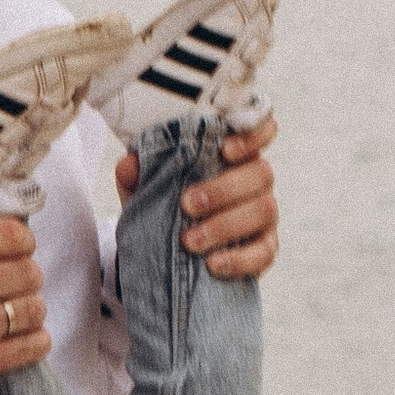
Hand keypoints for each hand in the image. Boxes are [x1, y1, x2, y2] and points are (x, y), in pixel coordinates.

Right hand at [0, 215, 49, 394]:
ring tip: (18, 311)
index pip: (12, 235)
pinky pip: (30, 347)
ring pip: (33, 310)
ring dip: (30, 309)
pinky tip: (24, 337)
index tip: (19, 249)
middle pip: (29, 272)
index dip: (23, 241)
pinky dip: (34, 341)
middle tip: (16, 283)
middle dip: (26, 276)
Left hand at [113, 114, 280, 278]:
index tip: (226, 149)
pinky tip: (213, 263)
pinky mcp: (264, 248)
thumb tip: (129, 164)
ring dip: (226, 225)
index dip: (253, 134)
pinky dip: (240, 259)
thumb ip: (137, 174)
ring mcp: (264, 215)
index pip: (260, 131)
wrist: (164, 249)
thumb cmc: (165, 205)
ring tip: (191, 241)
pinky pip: (265, 252)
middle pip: (262, 173)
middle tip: (187, 205)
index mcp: (233, 155)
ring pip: (265, 209)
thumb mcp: (143, 188)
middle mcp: (255, 181)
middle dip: (223, 189)